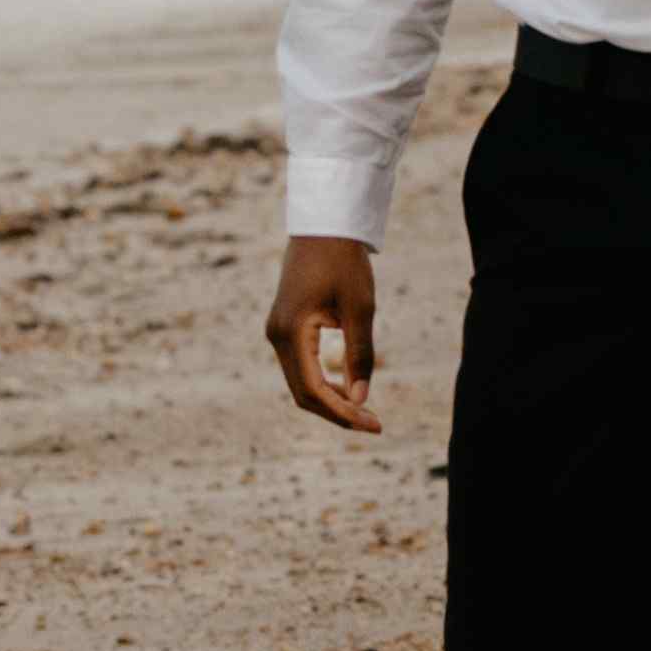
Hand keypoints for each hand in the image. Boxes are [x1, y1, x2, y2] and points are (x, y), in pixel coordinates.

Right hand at [266, 237, 381, 433]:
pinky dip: (323, 384)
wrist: (324, 226)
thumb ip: (359, 355)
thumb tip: (360, 400)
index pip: (313, 390)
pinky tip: (348, 390)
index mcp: (291, 332)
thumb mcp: (360, 309)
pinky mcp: (284, 328)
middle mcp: (276, 335)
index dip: (343, 413)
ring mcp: (277, 332)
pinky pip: (300, 367)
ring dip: (330, 401)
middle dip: (337, 413)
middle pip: (303, 394)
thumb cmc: (344, 262)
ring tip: (365, 410)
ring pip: (300, 383)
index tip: (373, 424)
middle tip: (374, 423)